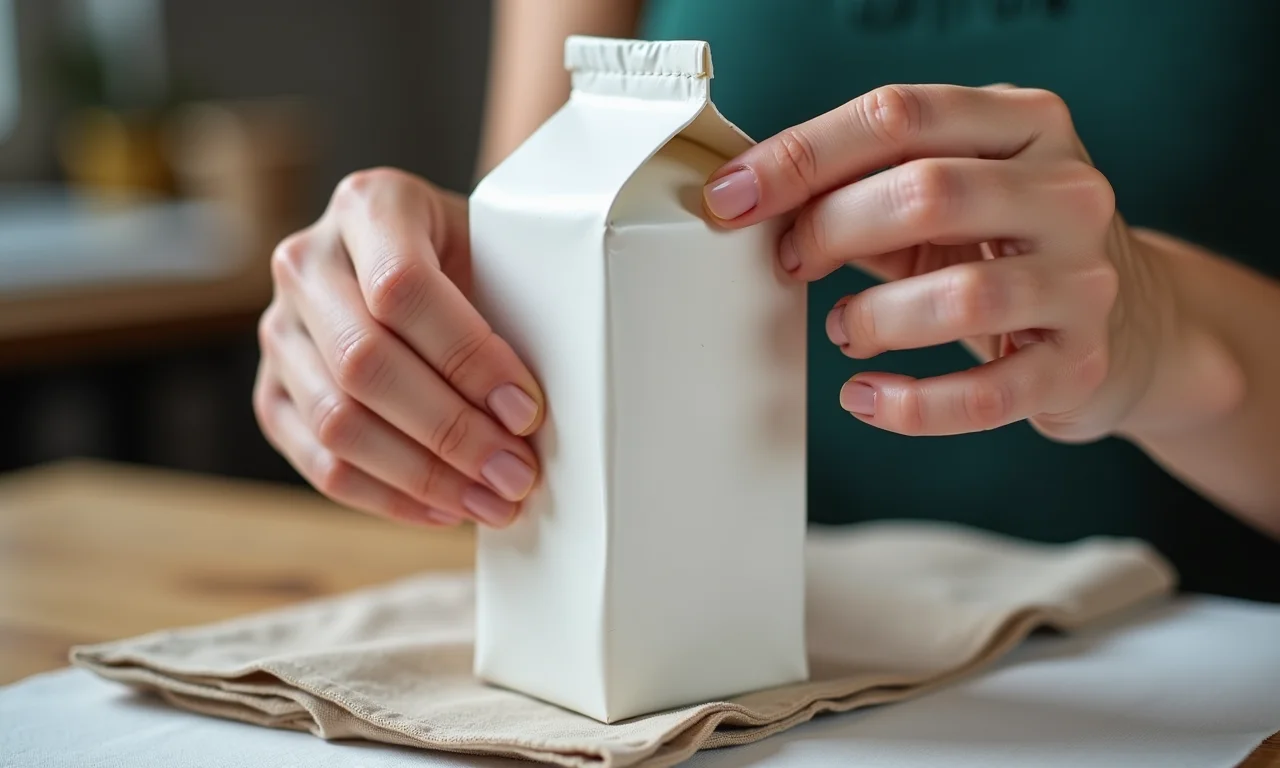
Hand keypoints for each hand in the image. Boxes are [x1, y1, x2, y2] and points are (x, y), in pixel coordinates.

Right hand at [255, 168, 543, 526]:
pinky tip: (444, 510)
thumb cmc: (478, 261)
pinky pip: (318, 461)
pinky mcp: (271, 391)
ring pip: (336, 420)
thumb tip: (537, 416)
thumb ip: (519, 307)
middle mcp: (306, 260)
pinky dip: (387, 496)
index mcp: (369, 204)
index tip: (527, 411)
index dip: (468, 358)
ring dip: (423, 476)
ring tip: (492, 502)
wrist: (423, 260)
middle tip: (516, 475)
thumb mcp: (501, 252)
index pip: (402, 287)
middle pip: (364, 362)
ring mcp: (278, 328)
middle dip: (451, 432)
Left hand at [704, 84, 1175, 442]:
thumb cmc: (1007, 247)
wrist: (1133, 321)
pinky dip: (908, 405)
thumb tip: (753, 198)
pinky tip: (866, 397)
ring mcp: (1082, 281)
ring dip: (872, 318)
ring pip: (959, 297)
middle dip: (832, 229)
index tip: (733, 198)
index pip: (899, 115)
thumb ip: (869, 183)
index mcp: (1026, 123)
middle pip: (927, 192)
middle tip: (793, 262)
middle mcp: (1067, 191)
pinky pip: (983, 395)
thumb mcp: (951, 192)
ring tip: (844, 328)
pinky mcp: (1079, 365)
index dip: (801, 156)